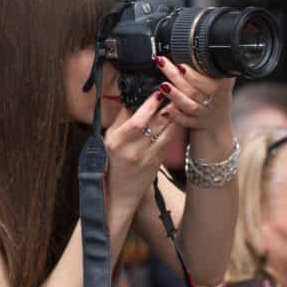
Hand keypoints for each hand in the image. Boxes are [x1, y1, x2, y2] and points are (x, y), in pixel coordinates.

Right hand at [103, 90, 176, 204]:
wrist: (118, 192)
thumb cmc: (110, 162)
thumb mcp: (108, 139)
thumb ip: (120, 119)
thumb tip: (131, 98)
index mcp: (116, 143)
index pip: (137, 121)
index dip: (149, 106)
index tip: (157, 93)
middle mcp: (132, 151)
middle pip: (155, 125)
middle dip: (166, 107)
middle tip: (174, 94)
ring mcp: (146, 159)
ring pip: (166, 132)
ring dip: (174, 117)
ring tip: (178, 104)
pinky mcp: (157, 164)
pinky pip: (168, 142)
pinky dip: (173, 129)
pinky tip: (176, 120)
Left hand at [153, 57, 234, 135]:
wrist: (218, 125)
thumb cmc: (216, 98)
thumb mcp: (221, 80)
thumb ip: (211, 67)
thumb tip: (201, 45)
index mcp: (222, 85)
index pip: (210, 78)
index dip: (194, 74)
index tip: (180, 65)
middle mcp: (214, 100)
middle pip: (195, 89)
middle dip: (176, 76)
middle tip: (162, 63)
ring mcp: (205, 113)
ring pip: (190, 105)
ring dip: (175, 95)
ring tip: (163, 86)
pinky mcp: (197, 124)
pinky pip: (185, 121)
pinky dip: (176, 116)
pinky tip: (165, 111)